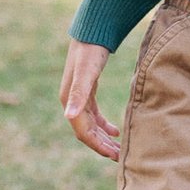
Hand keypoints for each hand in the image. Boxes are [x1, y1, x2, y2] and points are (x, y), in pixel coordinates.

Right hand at [60, 40, 121, 161]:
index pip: (83, 132)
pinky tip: (114, 130)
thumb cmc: (90, 51)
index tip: (114, 156)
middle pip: (86, 132)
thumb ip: (79, 94)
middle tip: (120, 157)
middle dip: (102, 146)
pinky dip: (103, 125)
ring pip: (90, 125)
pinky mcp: (87, 91)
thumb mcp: (86, 72)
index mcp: (70, 101)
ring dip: (103, 138)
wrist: (91, 32)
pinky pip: (93, 115)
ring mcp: (78, 96)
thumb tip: (69, 117)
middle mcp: (71, 101)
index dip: (98, 146)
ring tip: (118, 148)